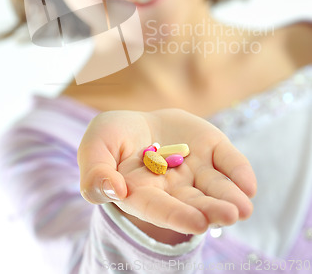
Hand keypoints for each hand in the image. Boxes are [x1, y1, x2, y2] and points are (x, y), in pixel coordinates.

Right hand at [77, 108, 256, 234]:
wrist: (137, 121)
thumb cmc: (113, 137)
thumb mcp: (95, 145)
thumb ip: (95, 170)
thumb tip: (112, 189)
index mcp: (142, 193)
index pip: (159, 208)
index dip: (177, 216)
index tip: (197, 222)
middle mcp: (173, 188)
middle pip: (193, 203)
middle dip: (211, 210)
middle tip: (230, 215)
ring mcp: (195, 169)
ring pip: (215, 188)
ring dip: (230, 197)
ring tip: (243, 208)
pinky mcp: (212, 149)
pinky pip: (228, 162)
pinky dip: (239, 172)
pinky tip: (248, 184)